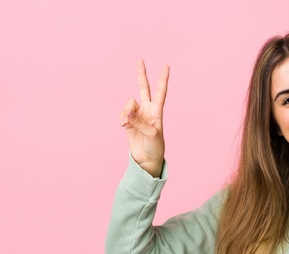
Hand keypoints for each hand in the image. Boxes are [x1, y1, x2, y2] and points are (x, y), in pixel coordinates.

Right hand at [119, 59, 169, 176]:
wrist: (146, 158)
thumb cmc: (154, 146)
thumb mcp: (151, 134)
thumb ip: (138, 122)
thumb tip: (127, 113)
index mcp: (157, 111)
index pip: (161, 92)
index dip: (163, 79)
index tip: (166, 66)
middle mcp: (147, 110)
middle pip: (143, 88)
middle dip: (141, 75)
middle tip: (140, 60)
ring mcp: (137, 114)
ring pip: (129, 104)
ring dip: (126, 112)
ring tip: (126, 123)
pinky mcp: (128, 121)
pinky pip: (122, 114)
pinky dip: (122, 118)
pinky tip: (123, 125)